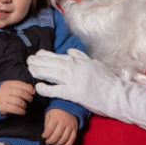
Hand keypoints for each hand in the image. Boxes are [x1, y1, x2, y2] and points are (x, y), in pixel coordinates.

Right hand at [0, 80, 34, 114]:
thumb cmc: (5, 94)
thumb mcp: (11, 87)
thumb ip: (20, 86)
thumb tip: (31, 88)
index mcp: (8, 84)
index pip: (20, 84)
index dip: (28, 88)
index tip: (33, 92)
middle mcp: (5, 90)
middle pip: (20, 92)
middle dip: (28, 96)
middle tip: (30, 99)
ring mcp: (3, 98)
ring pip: (18, 101)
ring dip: (24, 104)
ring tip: (25, 106)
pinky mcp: (3, 106)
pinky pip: (14, 109)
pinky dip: (21, 111)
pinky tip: (23, 111)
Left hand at [27, 49, 145, 137]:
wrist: (117, 94)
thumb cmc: (108, 80)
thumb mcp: (94, 63)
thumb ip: (80, 56)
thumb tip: (69, 51)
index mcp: (78, 61)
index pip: (57, 56)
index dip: (45, 55)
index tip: (37, 54)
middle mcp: (73, 68)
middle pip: (51, 63)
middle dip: (38, 62)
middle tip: (28, 60)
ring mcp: (73, 80)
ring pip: (51, 73)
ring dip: (38, 71)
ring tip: (29, 69)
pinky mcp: (74, 93)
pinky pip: (56, 90)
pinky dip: (46, 88)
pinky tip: (38, 87)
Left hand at [43, 109, 77, 144]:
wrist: (68, 106)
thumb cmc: (57, 111)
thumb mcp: (49, 114)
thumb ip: (46, 123)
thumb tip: (45, 134)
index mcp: (55, 117)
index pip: (49, 129)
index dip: (45, 135)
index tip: (43, 136)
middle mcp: (63, 122)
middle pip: (56, 135)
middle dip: (51, 141)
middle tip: (48, 141)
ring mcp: (70, 125)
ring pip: (64, 138)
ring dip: (58, 143)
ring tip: (54, 144)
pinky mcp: (75, 128)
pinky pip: (72, 139)